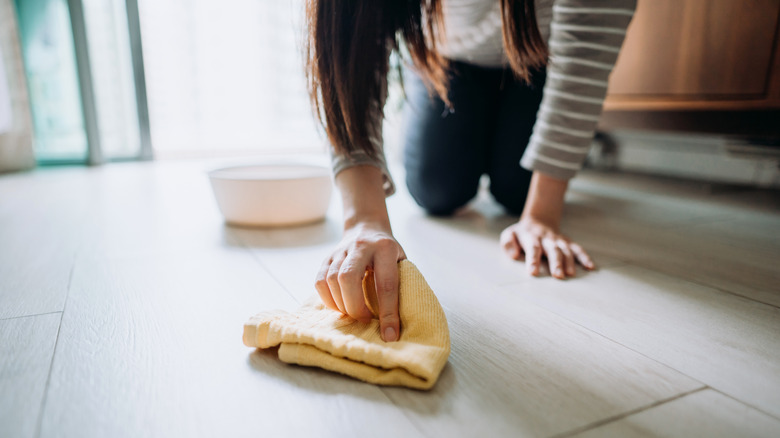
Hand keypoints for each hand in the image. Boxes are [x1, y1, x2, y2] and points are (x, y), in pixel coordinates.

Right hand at [315, 221, 405, 341]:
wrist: (366, 227)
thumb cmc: (388, 253)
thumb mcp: (401, 262)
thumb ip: (400, 285)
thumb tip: (397, 323)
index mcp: (385, 248)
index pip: (386, 284)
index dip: (388, 313)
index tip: (390, 335)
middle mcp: (361, 246)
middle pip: (349, 278)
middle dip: (355, 307)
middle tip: (365, 320)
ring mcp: (341, 250)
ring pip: (332, 280)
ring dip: (342, 304)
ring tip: (353, 313)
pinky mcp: (327, 257)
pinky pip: (320, 282)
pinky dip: (328, 300)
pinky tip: (339, 306)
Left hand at [500, 216, 594, 278]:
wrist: (538, 221)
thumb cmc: (521, 234)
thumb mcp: (509, 234)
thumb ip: (508, 243)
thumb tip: (514, 255)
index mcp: (531, 237)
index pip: (533, 248)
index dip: (533, 260)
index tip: (533, 272)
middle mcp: (547, 239)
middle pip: (552, 250)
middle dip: (556, 262)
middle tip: (558, 275)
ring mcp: (558, 240)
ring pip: (566, 250)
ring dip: (569, 261)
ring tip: (570, 274)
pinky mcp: (567, 242)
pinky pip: (577, 249)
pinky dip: (585, 257)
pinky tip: (590, 266)